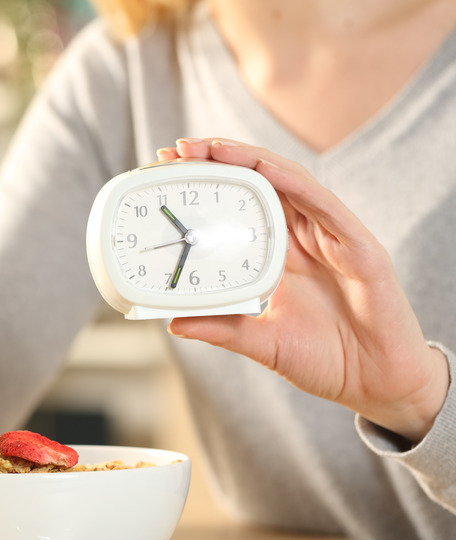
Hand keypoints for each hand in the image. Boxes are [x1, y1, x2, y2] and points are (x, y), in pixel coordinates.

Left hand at [157, 138, 448, 442]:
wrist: (377, 384)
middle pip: (260, 182)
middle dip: (221, 159)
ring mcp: (332, 237)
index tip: (168, 168)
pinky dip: (293, 183)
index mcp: (280, 254)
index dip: (209, 183)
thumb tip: (172, 322)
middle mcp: (304, 237)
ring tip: (213, 148)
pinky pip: (325, 205)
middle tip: (179, 148)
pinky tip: (266, 168)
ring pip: (289, 182)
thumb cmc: (326, 359)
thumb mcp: (260, 342)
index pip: (241, 204)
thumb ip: (221, 328)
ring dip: (250, 160)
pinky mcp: (359, 247)